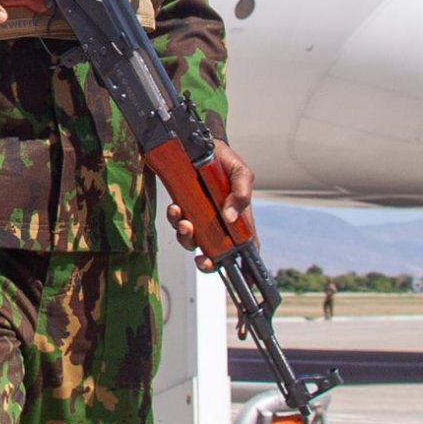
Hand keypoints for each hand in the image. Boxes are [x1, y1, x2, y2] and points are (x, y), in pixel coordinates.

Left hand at [173, 141, 256, 256]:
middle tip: (202, 260)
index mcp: (238, 217)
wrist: (198, 142)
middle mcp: (219, 221)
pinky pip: (177, 222)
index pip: (247, 246)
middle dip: (208, 262)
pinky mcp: (183, 207)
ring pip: (193, 240)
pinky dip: (174, 219)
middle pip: (215, 253)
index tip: (245, 281)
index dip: (247, 267)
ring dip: (187, 238)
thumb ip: (241, 194)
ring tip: (184, 223)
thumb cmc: (224, 159)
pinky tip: (175, 207)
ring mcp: (200, 216)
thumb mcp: (240, 172)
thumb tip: (230, 217)